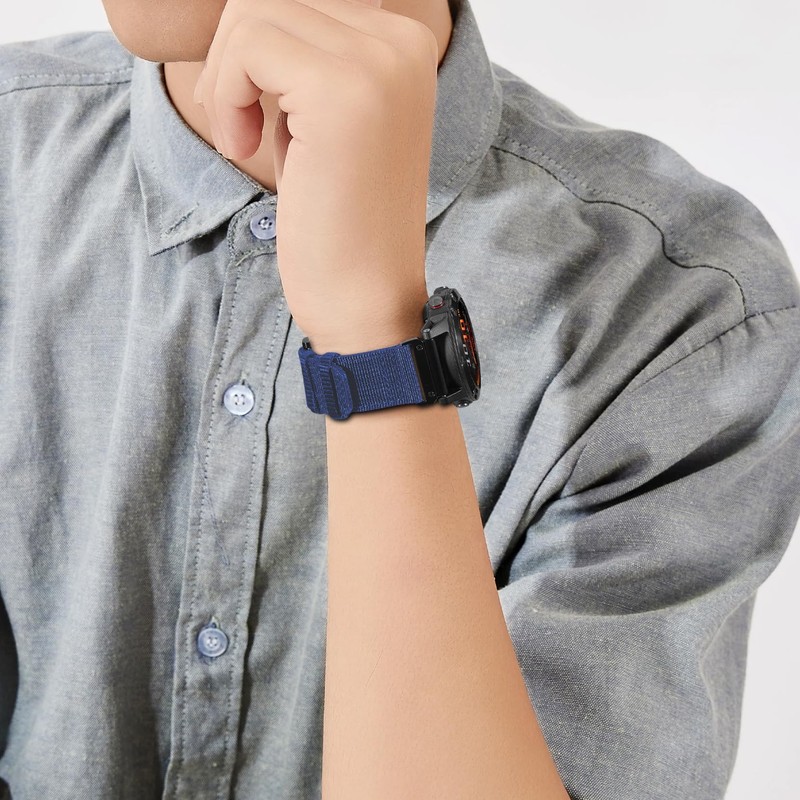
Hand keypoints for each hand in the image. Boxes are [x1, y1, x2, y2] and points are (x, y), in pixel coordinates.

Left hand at [194, 0, 438, 350]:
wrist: (366, 299)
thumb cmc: (338, 220)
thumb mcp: (320, 119)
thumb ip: (301, 58)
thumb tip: (246, 11)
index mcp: (405, 46)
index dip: (257, 54)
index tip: (261, 115)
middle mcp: (401, 44)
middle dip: (234, 59)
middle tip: (240, 127)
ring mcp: (378, 64)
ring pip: (254, 13)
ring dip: (227, 78)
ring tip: (242, 138)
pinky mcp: (341, 93)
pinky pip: (247, 46)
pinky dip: (226, 96)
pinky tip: (242, 147)